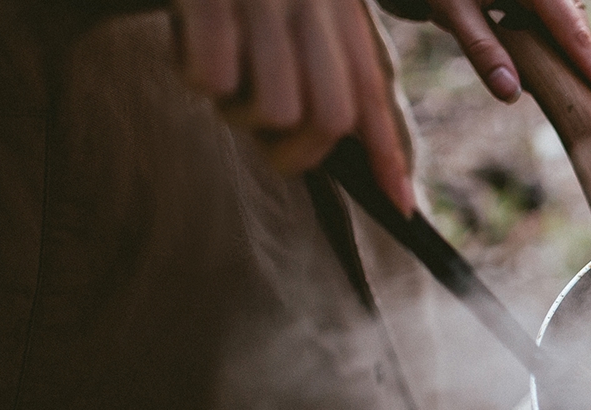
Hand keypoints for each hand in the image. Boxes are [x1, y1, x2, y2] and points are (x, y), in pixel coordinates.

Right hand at [173, 0, 416, 214]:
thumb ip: (326, 56)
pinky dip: (197, 79)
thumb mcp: (306, 2)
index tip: (403, 206)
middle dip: (296, 153)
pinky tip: (187, 49)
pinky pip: (214, 78)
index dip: (388, 154)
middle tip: (264, 143)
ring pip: (274, 108)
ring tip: (221, 81)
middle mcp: (312, 6)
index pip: (370, 94)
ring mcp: (263, 1)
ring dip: (239, 114)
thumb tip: (340, 132)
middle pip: (329, 118)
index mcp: (338, 10)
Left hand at [422, 0, 590, 130]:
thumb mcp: (453, 8)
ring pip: (565, 37)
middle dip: (590, 79)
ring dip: (567, 68)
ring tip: (583, 106)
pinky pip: (549, 31)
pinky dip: (549, 56)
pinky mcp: (528, 1)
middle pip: (578, 39)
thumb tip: (511, 95)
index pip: (577, 39)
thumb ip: (482, 50)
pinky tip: (542, 78)